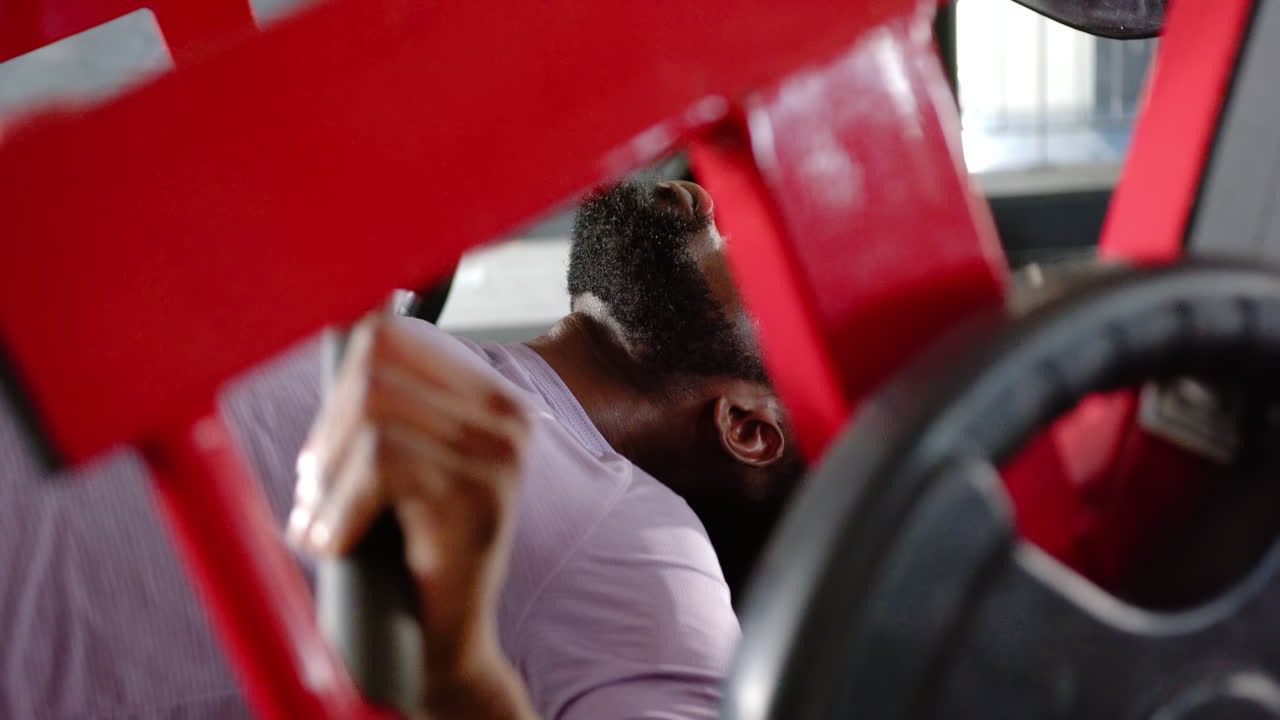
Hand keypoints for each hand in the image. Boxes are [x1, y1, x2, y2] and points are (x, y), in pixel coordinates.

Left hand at [288, 315, 529, 678]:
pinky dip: (340, 509)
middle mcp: (508, 416)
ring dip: (328, 477)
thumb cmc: (408, 546)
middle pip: (376, 373)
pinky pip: (381, 467)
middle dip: (327, 433)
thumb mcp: (401, 462)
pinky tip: (333, 542)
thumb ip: (384, 403)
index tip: (329, 446)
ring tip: (319, 518)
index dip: (341, 385)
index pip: (394, 337)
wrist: (442, 639)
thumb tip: (344, 322)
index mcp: (495, 398)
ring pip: (373, 420)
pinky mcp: (476, 496)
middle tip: (312, 489)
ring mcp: (499, 455)